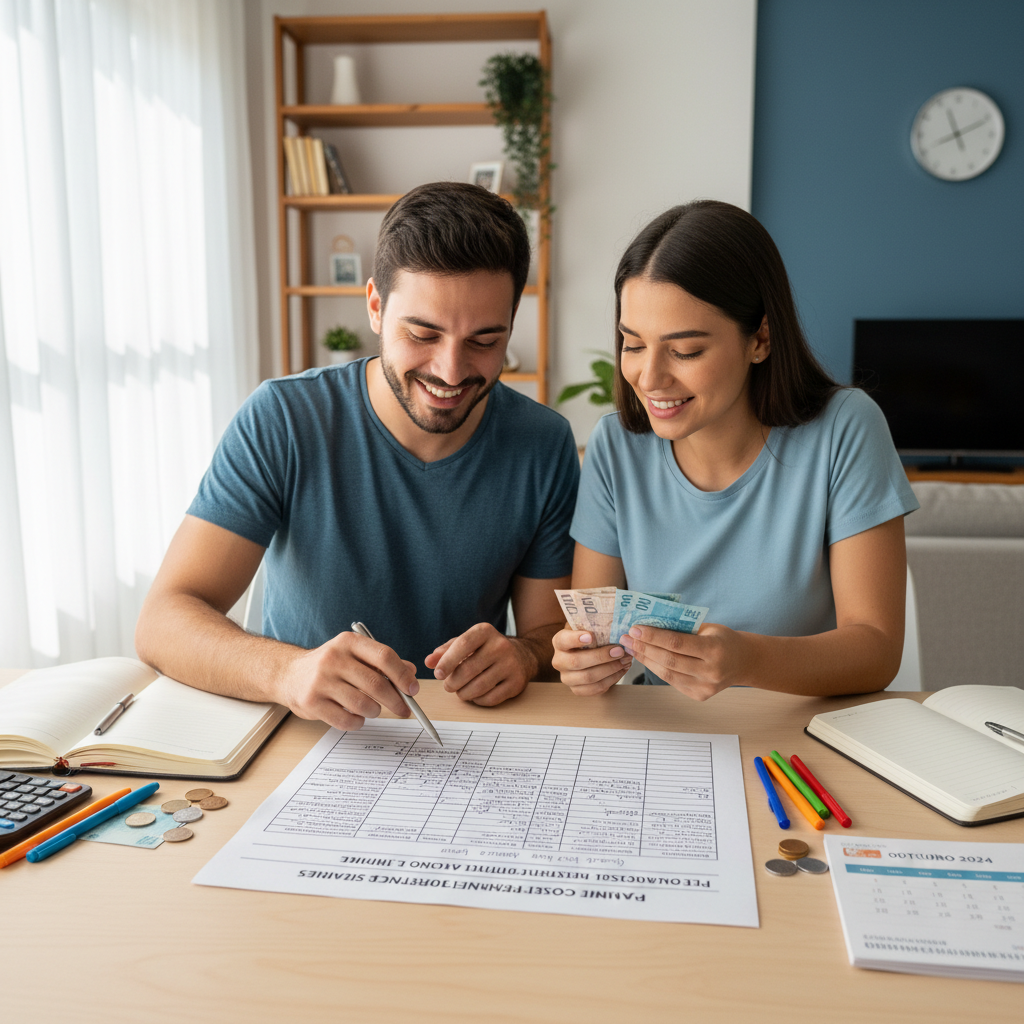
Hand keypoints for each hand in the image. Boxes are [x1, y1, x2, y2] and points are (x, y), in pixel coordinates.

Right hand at [279, 630, 418, 729]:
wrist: (289, 674)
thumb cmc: (330, 665)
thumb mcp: (355, 654)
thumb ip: (382, 662)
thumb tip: (410, 673)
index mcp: (348, 642)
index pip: (384, 656)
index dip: (402, 675)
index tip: (413, 689)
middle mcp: (333, 659)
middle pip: (377, 684)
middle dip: (396, 700)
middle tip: (405, 709)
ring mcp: (321, 681)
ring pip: (363, 704)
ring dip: (375, 711)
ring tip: (374, 709)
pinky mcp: (312, 703)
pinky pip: (346, 720)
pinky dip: (358, 722)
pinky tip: (357, 717)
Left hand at [425, 623, 535, 705]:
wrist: (522, 655)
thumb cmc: (487, 649)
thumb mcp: (467, 643)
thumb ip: (445, 651)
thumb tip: (429, 662)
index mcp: (485, 631)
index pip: (462, 645)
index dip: (447, 661)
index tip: (438, 674)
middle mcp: (500, 646)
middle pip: (468, 670)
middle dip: (452, 682)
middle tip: (448, 686)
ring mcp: (510, 664)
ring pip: (478, 687)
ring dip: (463, 693)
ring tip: (460, 691)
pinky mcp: (516, 683)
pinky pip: (490, 698)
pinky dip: (478, 700)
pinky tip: (476, 694)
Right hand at [552, 627, 633, 695]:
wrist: (587, 655)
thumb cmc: (590, 638)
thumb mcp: (588, 627)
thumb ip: (594, 624)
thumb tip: (613, 617)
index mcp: (559, 642)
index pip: (563, 640)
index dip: (575, 639)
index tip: (591, 636)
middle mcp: (559, 661)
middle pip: (577, 662)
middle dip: (601, 656)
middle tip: (620, 650)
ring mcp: (567, 678)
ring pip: (588, 677)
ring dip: (610, 669)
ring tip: (625, 660)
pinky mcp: (577, 690)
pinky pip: (596, 688)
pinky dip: (612, 679)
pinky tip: (621, 670)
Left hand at [619, 622, 751, 699]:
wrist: (743, 662)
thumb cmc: (723, 639)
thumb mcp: (707, 628)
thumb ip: (682, 627)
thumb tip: (649, 623)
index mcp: (714, 650)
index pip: (677, 643)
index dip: (653, 637)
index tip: (635, 629)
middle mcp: (710, 672)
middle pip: (669, 660)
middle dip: (644, 648)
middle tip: (626, 638)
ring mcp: (705, 687)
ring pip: (667, 673)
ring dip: (645, 660)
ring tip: (631, 648)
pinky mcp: (699, 695)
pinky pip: (672, 681)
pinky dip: (656, 669)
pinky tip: (645, 658)